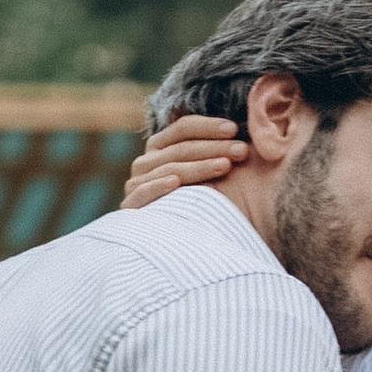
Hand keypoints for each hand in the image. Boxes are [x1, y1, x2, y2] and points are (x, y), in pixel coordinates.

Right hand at [121, 112, 240, 209]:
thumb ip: (213, 150)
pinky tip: (176, 183)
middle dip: (214, 148)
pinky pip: (143, 192)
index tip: (235, 129)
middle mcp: (146, 161)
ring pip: (169, 169)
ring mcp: (136, 183)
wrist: (172, 245)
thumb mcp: (205, 173)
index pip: (184, 128)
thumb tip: (236, 126)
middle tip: (241, 151)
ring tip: (225, 167)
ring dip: (198, 167)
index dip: (209, 127)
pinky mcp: (130, 205)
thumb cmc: (198, 203)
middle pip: (181, 148)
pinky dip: (158, 186)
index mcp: (161, 146)